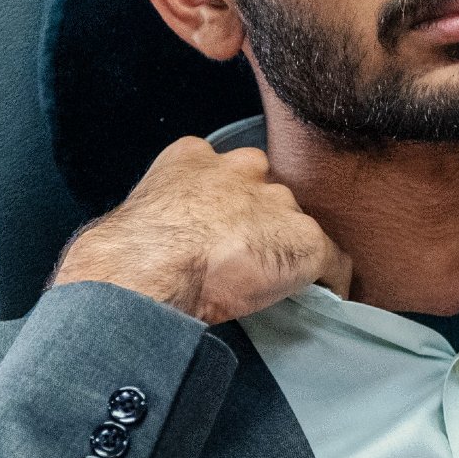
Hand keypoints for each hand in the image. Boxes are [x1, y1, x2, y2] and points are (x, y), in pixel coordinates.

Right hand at [50, 137, 350, 323]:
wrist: (150, 269)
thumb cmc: (127, 252)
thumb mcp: (134, 216)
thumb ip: (155, 217)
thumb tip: (135, 252)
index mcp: (192, 158)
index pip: (223, 169)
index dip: (225, 202)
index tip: (221, 227)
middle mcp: (241, 171)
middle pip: (267, 189)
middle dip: (263, 217)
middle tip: (250, 254)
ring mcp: (276, 206)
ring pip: (297, 224)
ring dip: (292, 249)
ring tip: (284, 279)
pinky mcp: (304, 241)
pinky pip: (332, 262)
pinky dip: (332, 281)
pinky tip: (328, 298)